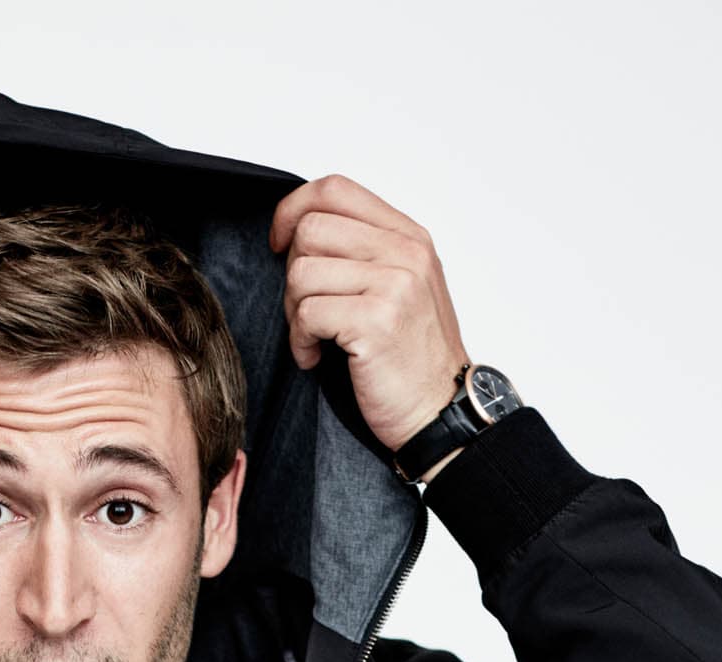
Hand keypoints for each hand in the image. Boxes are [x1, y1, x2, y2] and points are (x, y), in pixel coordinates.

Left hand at [269, 173, 470, 458]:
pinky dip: (300, 341)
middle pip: (312, 229)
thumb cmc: (414, 361)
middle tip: (306, 311)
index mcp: (409, 236)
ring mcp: (394, 284)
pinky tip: (316, 357)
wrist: (441, 413)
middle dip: (292, 273)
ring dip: (294, 313)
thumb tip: (303, 233)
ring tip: (314, 339)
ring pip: (302, 272)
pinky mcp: (376, 321)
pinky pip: (308, 313)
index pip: (335, 189)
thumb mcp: (401, 290)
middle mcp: (405, 252)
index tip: (280, 244)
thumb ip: (365, 254)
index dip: (293, 210)